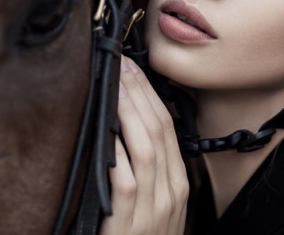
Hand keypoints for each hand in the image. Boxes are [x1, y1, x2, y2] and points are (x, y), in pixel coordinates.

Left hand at [100, 56, 187, 234]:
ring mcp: (153, 205)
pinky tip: (106, 126)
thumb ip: (148, 169)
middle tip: (121, 64)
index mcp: (178, 182)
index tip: (132, 68)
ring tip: (114, 83)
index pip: (167, 126)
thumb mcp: (156, 203)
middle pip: (158, 128)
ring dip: (129, 109)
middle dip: (139, 91)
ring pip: (146, 145)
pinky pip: (125, 177)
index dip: (149, 93)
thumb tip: (128, 126)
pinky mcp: (129, 219)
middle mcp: (171, 190)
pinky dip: (117, 148)